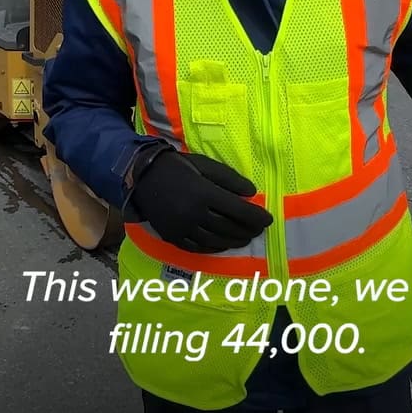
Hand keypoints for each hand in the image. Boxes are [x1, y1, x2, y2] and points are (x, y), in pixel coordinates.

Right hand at [129, 148, 271, 252]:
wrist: (143, 177)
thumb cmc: (179, 167)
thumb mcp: (205, 165)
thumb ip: (229, 179)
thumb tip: (252, 193)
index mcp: (204, 193)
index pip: (238, 210)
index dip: (256, 217)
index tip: (268, 220)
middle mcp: (194, 213)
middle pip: (228, 227)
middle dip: (248, 230)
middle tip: (259, 230)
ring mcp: (182, 227)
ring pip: (215, 240)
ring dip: (234, 241)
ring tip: (245, 239)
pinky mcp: (172, 236)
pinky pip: (197, 247)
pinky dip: (213, 248)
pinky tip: (222, 244)